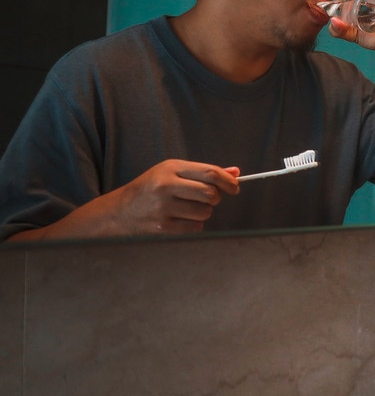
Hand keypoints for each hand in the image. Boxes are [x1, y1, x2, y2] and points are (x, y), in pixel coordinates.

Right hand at [98, 160, 239, 234]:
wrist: (119, 212)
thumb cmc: (150, 189)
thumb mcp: (173, 172)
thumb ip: (203, 172)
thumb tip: (235, 173)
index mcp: (171, 168)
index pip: (210, 173)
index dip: (228, 181)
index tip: (235, 187)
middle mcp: (166, 186)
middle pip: (211, 194)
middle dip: (215, 198)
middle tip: (207, 198)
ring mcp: (163, 207)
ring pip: (205, 212)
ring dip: (203, 212)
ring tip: (187, 208)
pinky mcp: (163, 227)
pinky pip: (195, 227)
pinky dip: (194, 224)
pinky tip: (180, 219)